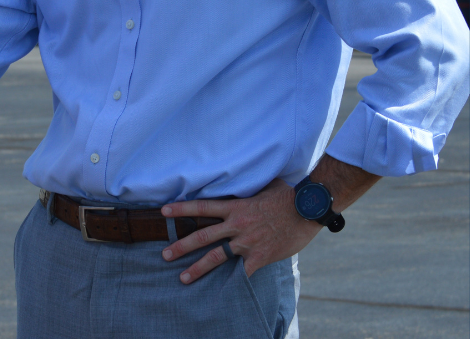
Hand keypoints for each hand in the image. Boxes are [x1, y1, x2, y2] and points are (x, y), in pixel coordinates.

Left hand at [159, 179, 320, 283]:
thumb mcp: (263, 186)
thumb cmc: (288, 195)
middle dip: (181, 246)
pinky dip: (232, 282)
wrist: (307, 210)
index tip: (163, 212)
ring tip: (182, 278)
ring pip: (216, 257)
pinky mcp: (260, 257)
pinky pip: (242, 273)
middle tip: (165, 255)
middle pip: (202, 236)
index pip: (201, 207)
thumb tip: (244, 177)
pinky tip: (221, 293)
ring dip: (197, 268)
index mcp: (235, 207)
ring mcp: (247, 242)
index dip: (181, 209)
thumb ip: (248, 188)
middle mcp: (236, 225)